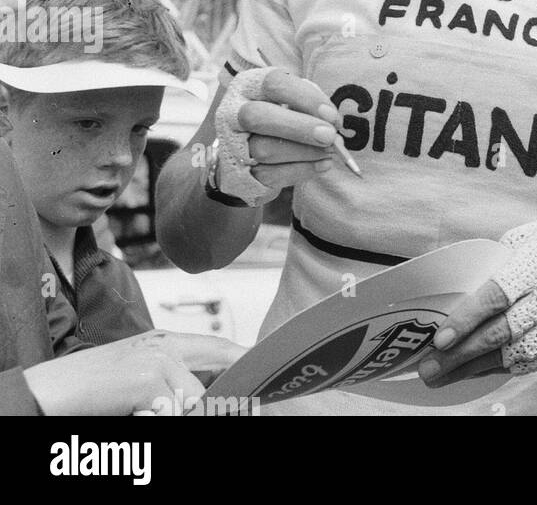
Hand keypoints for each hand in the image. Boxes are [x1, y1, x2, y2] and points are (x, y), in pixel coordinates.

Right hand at [24, 331, 242, 415]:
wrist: (46, 393)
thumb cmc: (89, 392)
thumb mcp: (138, 381)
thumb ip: (172, 381)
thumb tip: (206, 397)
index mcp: (162, 341)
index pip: (217, 347)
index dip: (242, 357)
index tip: (265, 368)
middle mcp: (163, 343)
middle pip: (219, 358)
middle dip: (231, 384)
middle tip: (246, 403)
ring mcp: (156, 358)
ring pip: (195, 395)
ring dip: (177, 411)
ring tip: (144, 410)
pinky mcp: (147, 377)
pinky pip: (173, 410)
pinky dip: (159, 419)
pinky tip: (136, 414)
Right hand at [215, 67, 341, 202]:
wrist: (248, 147)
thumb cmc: (281, 114)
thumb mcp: (293, 99)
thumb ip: (311, 105)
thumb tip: (332, 123)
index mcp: (250, 85)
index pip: (274, 84)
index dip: (305, 98)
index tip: (331, 115)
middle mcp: (233, 112)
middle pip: (258, 117)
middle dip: (299, 127)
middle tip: (329, 136)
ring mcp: (231, 144)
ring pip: (263, 150)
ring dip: (304, 152)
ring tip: (330, 152)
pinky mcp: (238, 172)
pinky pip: (269, 174)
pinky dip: (300, 170)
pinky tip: (322, 164)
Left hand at [417, 223, 536, 384]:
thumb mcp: (528, 237)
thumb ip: (497, 262)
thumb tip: (458, 289)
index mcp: (536, 264)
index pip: (497, 296)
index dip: (467, 319)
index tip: (439, 339)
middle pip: (501, 333)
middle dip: (461, 354)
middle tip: (428, 369)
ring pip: (511, 356)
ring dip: (472, 370)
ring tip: (439, 378)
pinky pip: (527, 363)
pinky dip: (497, 369)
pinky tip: (471, 373)